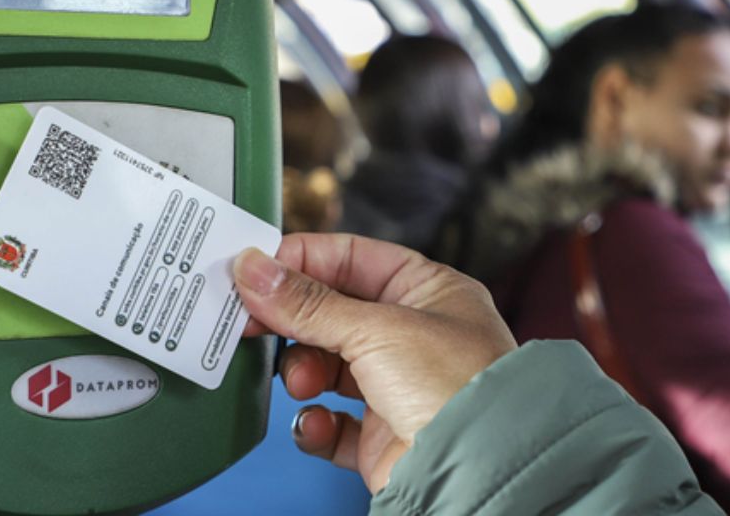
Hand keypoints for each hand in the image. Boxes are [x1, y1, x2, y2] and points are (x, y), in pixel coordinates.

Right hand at [233, 233, 515, 491]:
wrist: (479, 473)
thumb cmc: (459, 388)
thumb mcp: (376, 329)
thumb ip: (307, 303)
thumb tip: (254, 270)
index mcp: (427, 291)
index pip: (351, 257)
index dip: (300, 260)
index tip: (254, 269)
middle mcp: (413, 335)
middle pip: (330, 311)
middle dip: (292, 320)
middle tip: (250, 320)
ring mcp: (396, 386)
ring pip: (324, 365)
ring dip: (302, 371)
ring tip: (301, 380)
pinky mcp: (380, 436)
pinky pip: (328, 422)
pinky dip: (313, 422)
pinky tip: (314, 420)